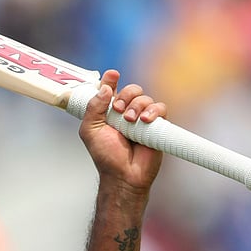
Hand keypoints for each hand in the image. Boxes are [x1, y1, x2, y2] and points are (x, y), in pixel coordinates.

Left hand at [78, 69, 163, 194]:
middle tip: (119, 110)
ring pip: (145, 98)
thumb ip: (93, 108)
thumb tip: (105, 88)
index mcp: (108, 112)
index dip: (111, 80)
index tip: (113, 75)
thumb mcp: (90, 131)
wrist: (124, 175)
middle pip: (131, 89)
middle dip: (126, 95)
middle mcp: (126, 113)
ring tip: (130, 121)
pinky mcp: (157, 126)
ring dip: (137, 105)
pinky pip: (160, 108)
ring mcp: (142, 119)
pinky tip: (145, 121)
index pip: (111, 90)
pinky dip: (154, 111)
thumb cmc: (106, 156)